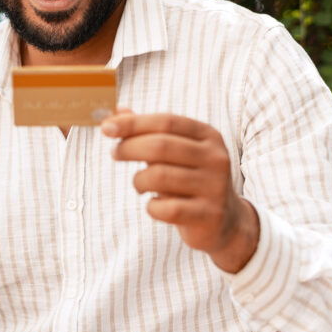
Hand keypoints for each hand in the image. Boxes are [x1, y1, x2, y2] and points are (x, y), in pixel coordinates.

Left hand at [100, 112, 259, 272]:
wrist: (225, 221)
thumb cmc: (190, 178)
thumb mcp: (175, 151)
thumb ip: (147, 131)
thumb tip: (116, 111)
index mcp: (208, 136)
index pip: (166, 122)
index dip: (133, 123)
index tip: (106, 128)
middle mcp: (215, 158)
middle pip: (160, 146)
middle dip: (128, 148)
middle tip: (115, 153)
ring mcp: (215, 187)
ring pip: (158, 176)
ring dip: (138, 180)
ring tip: (139, 184)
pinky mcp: (209, 215)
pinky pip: (165, 208)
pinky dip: (151, 207)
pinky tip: (155, 205)